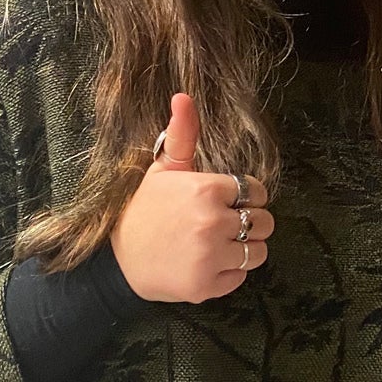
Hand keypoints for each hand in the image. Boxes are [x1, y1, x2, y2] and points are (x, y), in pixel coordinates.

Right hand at [110, 93, 272, 302]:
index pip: (255, 192)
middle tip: (221, 225)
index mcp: (205, 190)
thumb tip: (184, 96)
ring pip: (259, 252)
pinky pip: (241, 277)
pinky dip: (228, 273)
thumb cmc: (144, 212)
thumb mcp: (162, 170)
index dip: (244, 196)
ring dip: (243, 249)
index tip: (226, 201)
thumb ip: (182, 135)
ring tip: (215, 244)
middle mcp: (212, 222)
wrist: (116, 263)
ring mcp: (210, 257)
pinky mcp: (208, 286)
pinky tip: (205, 263)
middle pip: (264, 222)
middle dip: (249, 222)